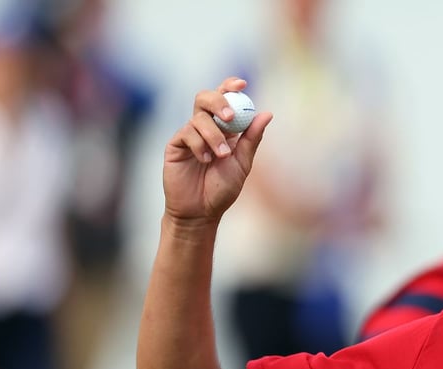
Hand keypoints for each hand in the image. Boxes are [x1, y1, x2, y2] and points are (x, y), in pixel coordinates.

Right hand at [162, 77, 271, 226]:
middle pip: (205, 98)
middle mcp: (205, 127)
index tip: (241, 83)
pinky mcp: (175, 144)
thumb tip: (267, 114)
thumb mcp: (242, 163)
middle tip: (229, 117)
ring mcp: (189, 134)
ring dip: (213, 136)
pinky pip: (187, 133)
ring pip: (199, 118)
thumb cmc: (222, 189)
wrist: (201, 211)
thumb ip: (252, 138)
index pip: (225, 99)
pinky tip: (204, 160)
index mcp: (224, 129)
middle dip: (218, 102)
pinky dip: (199, 145)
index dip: (230, 87)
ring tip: (220, 156)